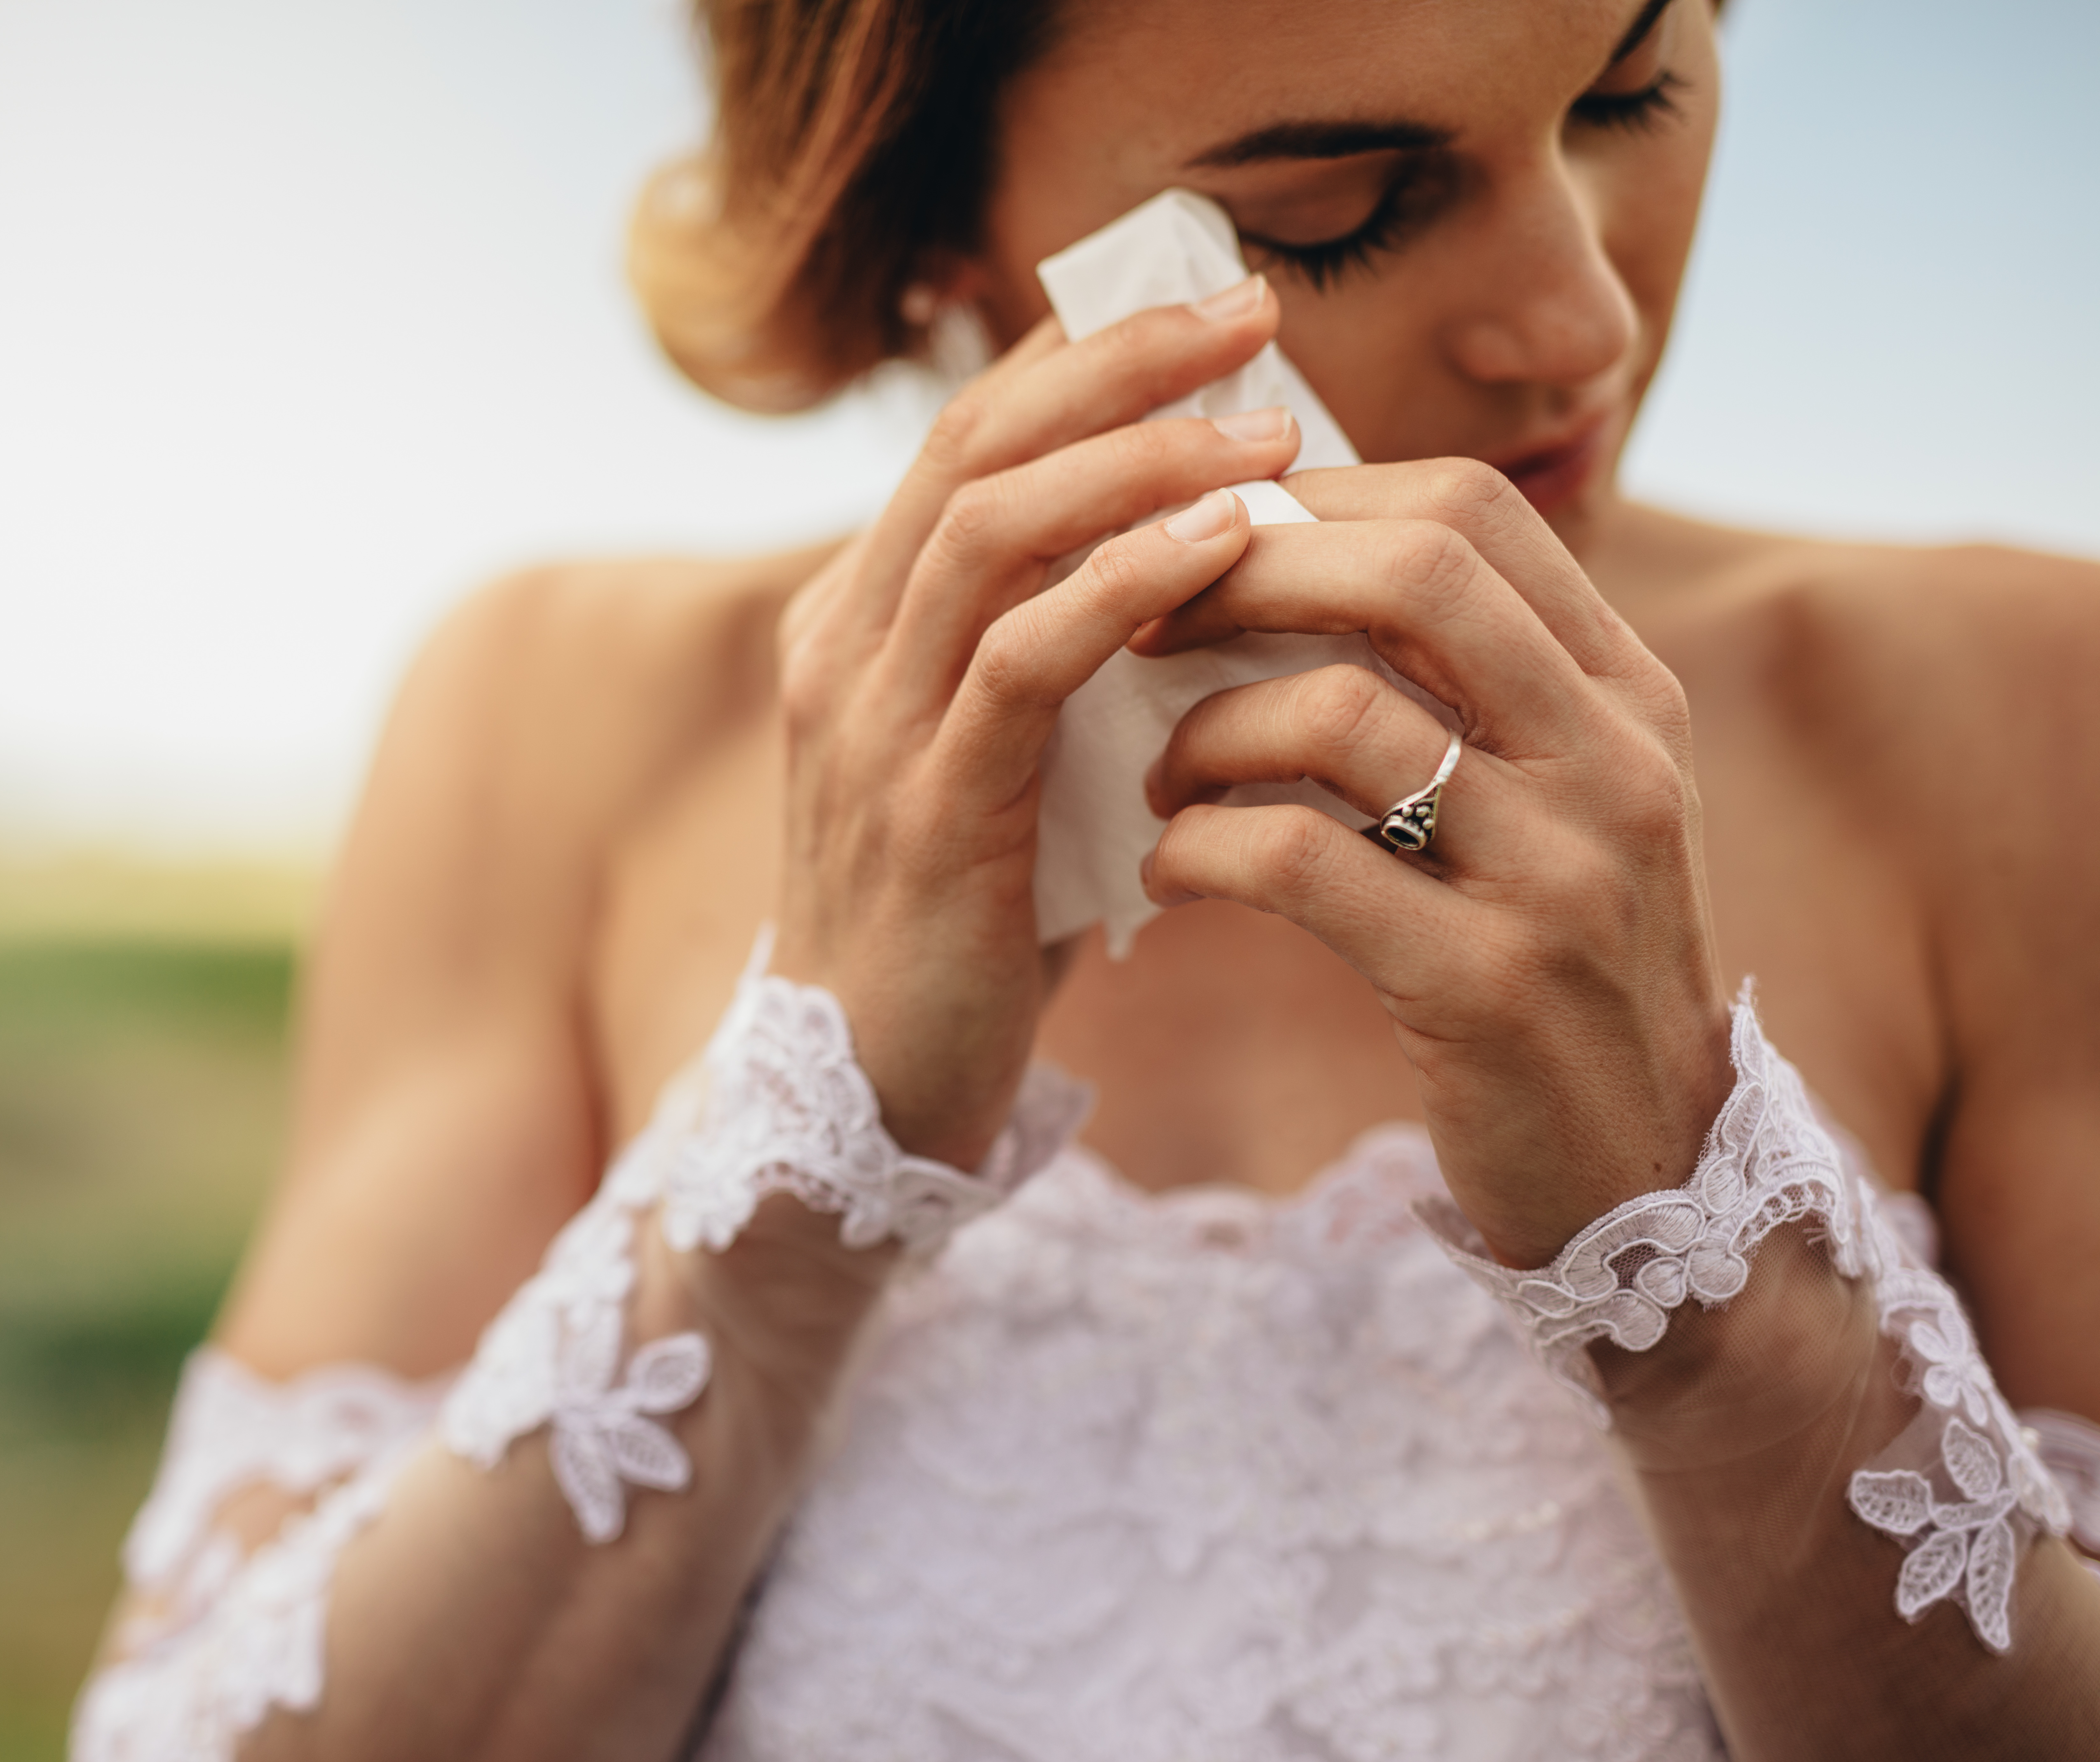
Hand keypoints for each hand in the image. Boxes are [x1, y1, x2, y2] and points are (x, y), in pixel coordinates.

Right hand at [772, 279, 1302, 1168]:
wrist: (868, 1094)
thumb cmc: (965, 924)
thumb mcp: (1004, 762)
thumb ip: (1055, 664)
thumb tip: (1200, 565)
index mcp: (859, 624)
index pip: (969, 437)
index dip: (1085, 356)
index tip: (1211, 311)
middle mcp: (845, 649)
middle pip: (975, 446)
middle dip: (1118, 363)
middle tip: (1250, 313)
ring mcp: (872, 727)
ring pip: (993, 532)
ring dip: (1139, 463)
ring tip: (1271, 433)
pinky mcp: (928, 810)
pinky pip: (1023, 662)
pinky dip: (1124, 590)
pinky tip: (1224, 550)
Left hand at [1136, 459, 1734, 1260]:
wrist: (1647, 1170)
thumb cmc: (1560, 967)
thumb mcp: (1554, 802)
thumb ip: (1472, 685)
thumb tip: (1305, 554)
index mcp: (1627, 694)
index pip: (1468, 509)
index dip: (1318, 497)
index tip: (1209, 543)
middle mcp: (1613, 761)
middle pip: (1412, 570)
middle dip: (1247, 574)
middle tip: (1144, 629)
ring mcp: (1558, 875)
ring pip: (1336, 713)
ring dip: (1205, 731)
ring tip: (1157, 779)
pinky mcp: (1483, 986)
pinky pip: (1298, 864)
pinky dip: (1200, 852)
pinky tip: (1167, 872)